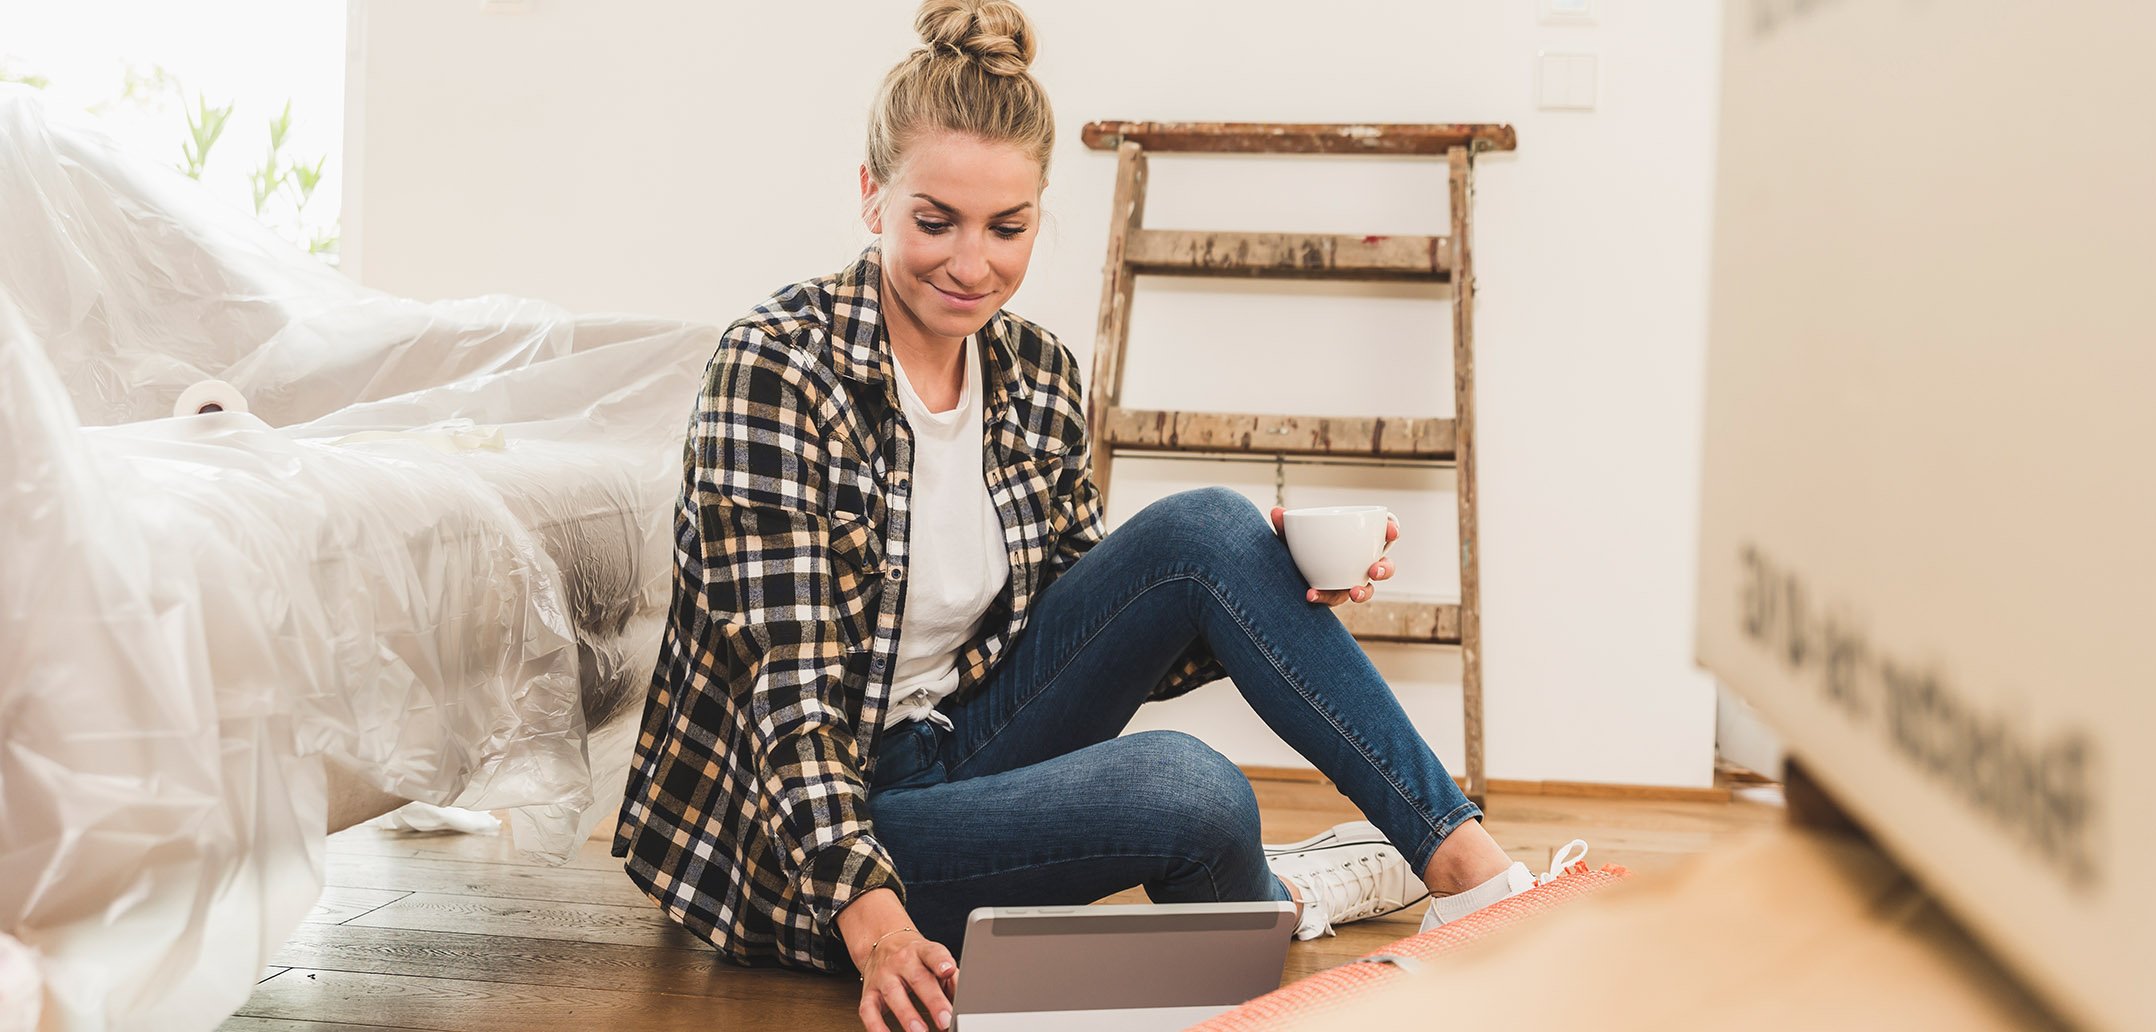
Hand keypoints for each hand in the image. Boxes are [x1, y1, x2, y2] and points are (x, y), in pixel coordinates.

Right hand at [856, 929, 957, 1031]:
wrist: (883, 944)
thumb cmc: (914, 957)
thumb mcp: (934, 959)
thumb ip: (951, 978)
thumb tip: (966, 1001)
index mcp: (921, 951)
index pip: (932, 953)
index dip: (941, 961)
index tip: (948, 970)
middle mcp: (901, 962)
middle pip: (918, 979)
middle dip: (933, 1001)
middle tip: (946, 1019)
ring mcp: (883, 976)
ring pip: (893, 994)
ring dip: (907, 1015)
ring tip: (920, 1031)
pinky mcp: (869, 992)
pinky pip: (868, 1010)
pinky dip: (876, 1025)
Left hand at [1271, 506, 1398, 605]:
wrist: (1282, 575)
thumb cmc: (1298, 547)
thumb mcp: (1291, 536)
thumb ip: (1286, 526)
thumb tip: (1277, 511)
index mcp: (1360, 539)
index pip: (1384, 531)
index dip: (1392, 529)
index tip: (1391, 531)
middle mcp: (1361, 561)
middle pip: (1385, 565)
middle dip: (1385, 568)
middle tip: (1374, 569)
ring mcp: (1351, 581)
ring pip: (1368, 589)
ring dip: (1364, 592)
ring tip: (1353, 592)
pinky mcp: (1337, 595)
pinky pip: (1337, 598)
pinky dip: (1325, 597)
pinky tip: (1312, 594)